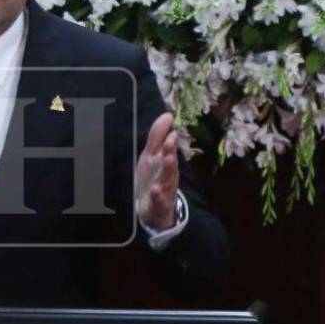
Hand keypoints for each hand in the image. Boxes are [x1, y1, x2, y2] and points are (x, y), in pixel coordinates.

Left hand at [135, 112, 179, 229]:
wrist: (154, 209)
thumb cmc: (154, 177)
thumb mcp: (152, 155)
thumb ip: (157, 135)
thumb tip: (167, 114)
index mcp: (164, 162)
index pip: (167, 149)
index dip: (169, 139)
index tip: (172, 127)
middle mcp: (167, 174)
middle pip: (169, 162)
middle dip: (170, 151)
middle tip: (171, 140)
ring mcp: (164, 189)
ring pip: (167, 179)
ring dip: (168, 169)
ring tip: (168, 159)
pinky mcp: (159, 204)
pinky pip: (159, 200)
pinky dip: (158, 195)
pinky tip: (155, 190)